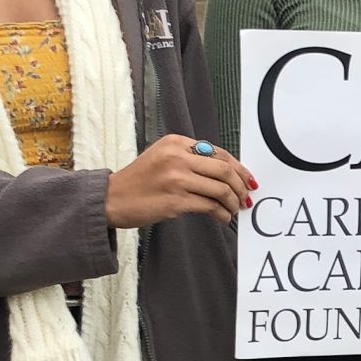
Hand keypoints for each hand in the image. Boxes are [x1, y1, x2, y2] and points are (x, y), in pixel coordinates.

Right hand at [105, 135, 253, 228]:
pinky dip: (222, 214)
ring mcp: (177, 179)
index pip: (218, 152)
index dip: (238, 168)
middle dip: (241, 186)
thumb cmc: (138, 181)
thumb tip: (224, 173)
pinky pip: (210, 206)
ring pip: (221, 189)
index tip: (248, 180)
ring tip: (234, 210)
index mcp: (176, 143)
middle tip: (245, 197)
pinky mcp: (176, 200)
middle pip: (224, 169)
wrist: (112, 199)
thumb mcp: (161, 157)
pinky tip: (223, 218)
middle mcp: (178, 157)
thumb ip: (189, 159)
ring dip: (233, 202)